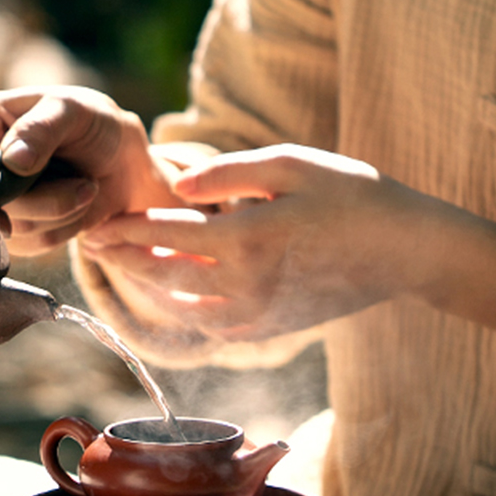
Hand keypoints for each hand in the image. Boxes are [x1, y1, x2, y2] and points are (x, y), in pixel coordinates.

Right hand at [0, 86, 180, 255]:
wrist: (118, 158)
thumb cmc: (91, 121)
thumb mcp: (70, 110)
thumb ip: (41, 130)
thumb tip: (13, 161)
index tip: (26, 180)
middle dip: (46, 202)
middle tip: (85, 184)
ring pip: (15, 232)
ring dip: (61, 215)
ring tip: (85, 187)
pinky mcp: (11, 230)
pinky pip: (31, 246)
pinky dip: (63, 231)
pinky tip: (77, 206)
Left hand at [79, 144, 422, 340]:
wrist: (404, 252)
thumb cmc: (350, 198)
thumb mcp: (291, 165)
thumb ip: (227, 174)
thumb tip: (175, 185)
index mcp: (247, 239)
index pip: (165, 236)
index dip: (125, 230)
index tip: (95, 225)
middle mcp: (244, 286)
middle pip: (162, 276)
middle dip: (122, 260)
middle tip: (91, 245)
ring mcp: (254, 315)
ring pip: (180, 308)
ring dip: (145, 287)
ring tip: (122, 266)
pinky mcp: (266, 330)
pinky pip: (208, 325)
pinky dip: (180, 308)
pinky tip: (168, 291)